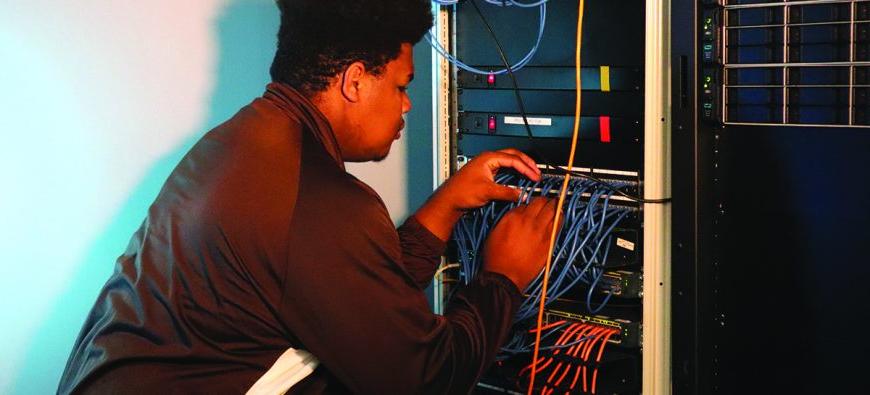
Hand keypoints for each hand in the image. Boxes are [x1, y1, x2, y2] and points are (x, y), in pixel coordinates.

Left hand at [413, 149, 540, 240]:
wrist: (449, 200)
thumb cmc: (461, 192)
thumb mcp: (487, 192)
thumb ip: (507, 192)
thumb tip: (521, 194)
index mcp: (488, 158)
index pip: (513, 159)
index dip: (526, 167)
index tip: (535, 176)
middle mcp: (488, 159)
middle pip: (513, 156)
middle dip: (526, 163)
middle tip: (537, 172)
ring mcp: (487, 166)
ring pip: (509, 162)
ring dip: (521, 168)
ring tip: (531, 175)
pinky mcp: (487, 174)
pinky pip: (504, 170)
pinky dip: (514, 174)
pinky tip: (519, 180)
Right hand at [482, 197, 557, 290]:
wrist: (505, 276)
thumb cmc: (497, 258)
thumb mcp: (495, 233)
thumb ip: (508, 221)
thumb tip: (516, 216)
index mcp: (513, 217)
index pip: (526, 203)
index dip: (530, 204)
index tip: (532, 206)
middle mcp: (527, 221)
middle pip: (541, 202)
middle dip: (544, 200)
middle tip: (547, 201)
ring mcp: (540, 231)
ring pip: (553, 210)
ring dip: (554, 206)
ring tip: (556, 205)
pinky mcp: (548, 241)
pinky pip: (559, 224)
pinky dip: (560, 218)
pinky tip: (560, 217)